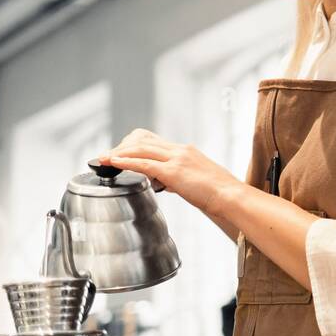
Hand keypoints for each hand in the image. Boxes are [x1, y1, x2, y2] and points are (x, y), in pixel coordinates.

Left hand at [96, 128, 239, 216]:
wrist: (231, 195)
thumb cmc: (219, 192)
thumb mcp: (197, 178)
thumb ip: (180, 177)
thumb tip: (167, 183)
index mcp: (185, 150)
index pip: (152, 140)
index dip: (132, 144)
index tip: (121, 152)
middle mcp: (180, 150)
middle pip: (142, 139)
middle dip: (121, 147)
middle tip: (107, 157)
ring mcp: (177, 159)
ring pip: (139, 147)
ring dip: (118, 152)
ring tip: (104, 159)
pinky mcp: (174, 172)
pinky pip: (143, 163)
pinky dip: (125, 161)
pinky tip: (113, 163)